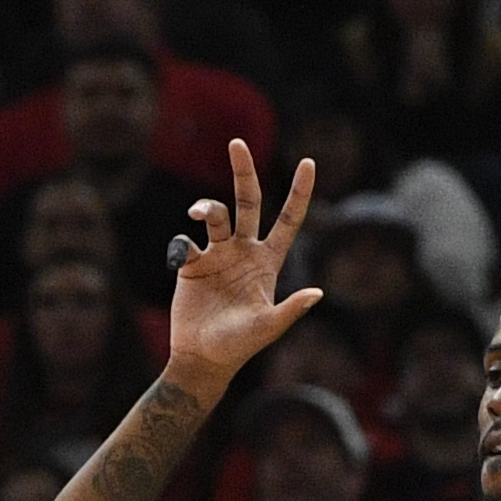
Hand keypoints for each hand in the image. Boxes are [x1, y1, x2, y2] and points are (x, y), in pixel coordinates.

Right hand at [166, 141, 323, 383]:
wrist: (203, 357)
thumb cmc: (240, 346)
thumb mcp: (268, 328)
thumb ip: (291, 310)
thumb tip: (318, 294)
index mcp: (268, 261)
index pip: (288, 220)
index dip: (299, 193)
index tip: (309, 163)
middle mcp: (243, 251)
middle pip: (247, 201)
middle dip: (243, 172)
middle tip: (236, 143)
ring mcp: (217, 254)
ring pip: (214, 215)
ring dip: (206, 208)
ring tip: (198, 214)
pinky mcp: (192, 264)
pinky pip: (185, 242)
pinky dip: (182, 247)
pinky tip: (184, 262)